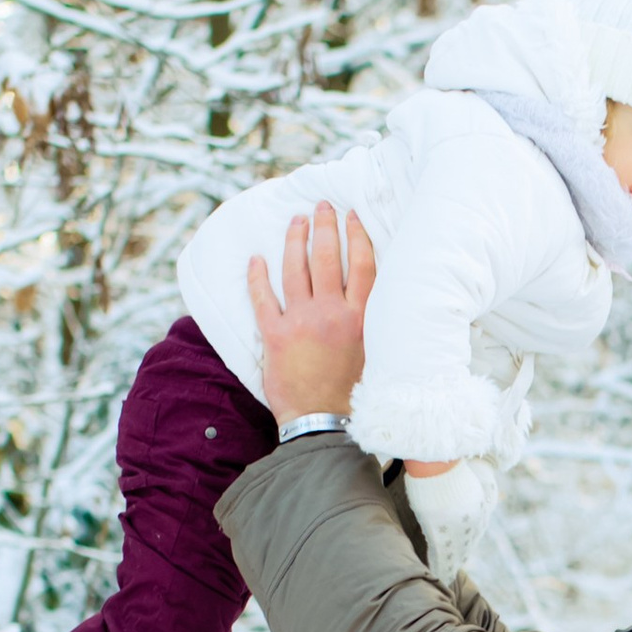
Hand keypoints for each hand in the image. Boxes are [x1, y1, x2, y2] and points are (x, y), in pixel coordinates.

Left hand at [245, 202, 376, 422]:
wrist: (323, 424)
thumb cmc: (353, 396)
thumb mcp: (375, 356)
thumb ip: (370, 325)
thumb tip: (372, 299)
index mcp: (361, 319)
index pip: (363, 265)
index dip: (357, 236)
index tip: (352, 216)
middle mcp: (332, 313)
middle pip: (328, 258)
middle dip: (324, 226)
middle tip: (321, 207)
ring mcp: (302, 321)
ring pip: (296, 269)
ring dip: (295, 239)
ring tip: (295, 221)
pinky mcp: (276, 335)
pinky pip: (263, 297)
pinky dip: (257, 276)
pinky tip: (256, 259)